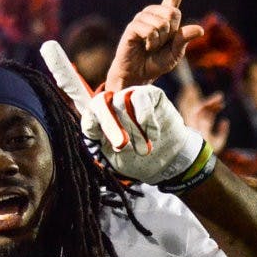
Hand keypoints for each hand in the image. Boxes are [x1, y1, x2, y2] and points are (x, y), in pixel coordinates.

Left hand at [81, 86, 203, 183]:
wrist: (167, 162)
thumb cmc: (136, 161)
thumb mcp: (113, 160)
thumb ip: (99, 148)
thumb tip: (92, 135)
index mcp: (99, 121)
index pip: (89, 115)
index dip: (91, 123)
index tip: (97, 137)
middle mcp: (112, 105)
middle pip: (101, 102)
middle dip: (109, 124)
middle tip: (121, 145)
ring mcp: (130, 97)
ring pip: (122, 101)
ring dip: (132, 128)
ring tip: (143, 150)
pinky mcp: (150, 94)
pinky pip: (142, 97)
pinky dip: (146, 117)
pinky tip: (153, 135)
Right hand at [105, 0, 203, 90]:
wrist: (137, 76)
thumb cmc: (155, 64)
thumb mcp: (175, 54)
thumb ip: (185, 40)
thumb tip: (199, 29)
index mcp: (166, 17)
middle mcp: (154, 13)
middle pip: (174, 13)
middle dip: (171, 32)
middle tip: (160, 44)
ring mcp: (142, 18)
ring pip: (162, 23)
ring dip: (160, 40)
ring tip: (150, 47)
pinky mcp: (133, 26)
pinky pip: (150, 30)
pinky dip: (151, 42)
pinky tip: (144, 46)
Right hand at [176, 84, 228, 151]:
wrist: (197, 154)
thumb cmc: (206, 153)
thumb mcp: (218, 142)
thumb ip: (222, 133)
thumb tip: (225, 121)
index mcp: (202, 127)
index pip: (207, 113)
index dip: (214, 106)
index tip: (222, 104)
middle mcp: (195, 123)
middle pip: (200, 108)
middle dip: (209, 101)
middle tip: (219, 96)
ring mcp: (189, 120)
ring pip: (191, 104)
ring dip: (192, 95)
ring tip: (193, 86)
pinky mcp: (185, 118)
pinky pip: (183, 104)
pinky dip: (185, 96)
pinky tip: (188, 87)